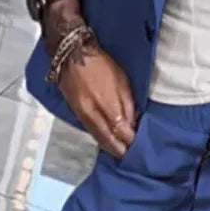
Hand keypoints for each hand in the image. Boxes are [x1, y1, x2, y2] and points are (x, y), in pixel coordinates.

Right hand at [42, 0, 136, 157]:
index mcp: (106, 105)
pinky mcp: (76, 113)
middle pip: (109, 140)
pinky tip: (107, 141)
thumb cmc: (100, 64)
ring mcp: (83, 115)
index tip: (138, 147)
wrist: (71, 55)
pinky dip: (100, 138)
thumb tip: (133, 123)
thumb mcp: (121, 81)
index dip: (130, 141)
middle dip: (120, 149)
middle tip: (130, 155)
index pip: (121, 132)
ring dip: (110, 146)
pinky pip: (90, 131)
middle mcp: (93, 114)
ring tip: (121, 152)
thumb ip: (127, 104)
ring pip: (98, 137)